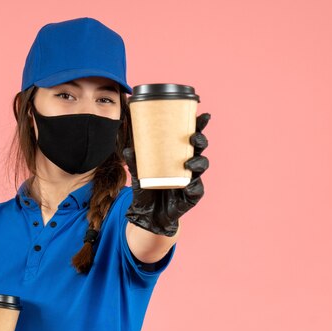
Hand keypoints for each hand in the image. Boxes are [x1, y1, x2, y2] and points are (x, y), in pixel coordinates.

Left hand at [124, 113, 209, 236]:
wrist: (148, 214)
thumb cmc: (147, 188)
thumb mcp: (138, 174)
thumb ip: (135, 162)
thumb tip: (128, 149)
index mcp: (177, 155)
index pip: (190, 138)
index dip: (198, 126)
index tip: (203, 115)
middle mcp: (187, 165)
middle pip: (200, 149)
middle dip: (201, 141)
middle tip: (193, 138)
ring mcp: (191, 180)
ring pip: (202, 167)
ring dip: (199, 162)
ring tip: (189, 163)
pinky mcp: (191, 196)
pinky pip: (197, 190)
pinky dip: (194, 187)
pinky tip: (189, 186)